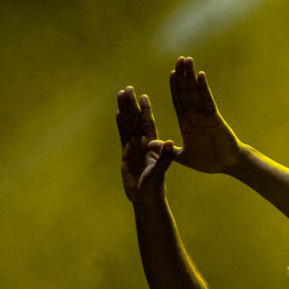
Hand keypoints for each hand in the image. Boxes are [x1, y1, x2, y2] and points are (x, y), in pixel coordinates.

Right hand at [116, 86, 175, 203]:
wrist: (146, 200)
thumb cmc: (155, 188)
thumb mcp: (160, 172)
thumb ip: (164, 158)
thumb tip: (170, 143)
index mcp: (153, 146)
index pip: (148, 123)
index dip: (145, 110)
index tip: (143, 96)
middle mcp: (144, 144)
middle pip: (136, 120)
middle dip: (132, 104)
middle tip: (128, 88)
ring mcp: (134, 148)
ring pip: (128, 125)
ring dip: (124, 110)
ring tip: (120, 95)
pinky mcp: (126, 155)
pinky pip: (122, 136)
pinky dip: (121, 125)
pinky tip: (118, 113)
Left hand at [170, 56, 243, 172]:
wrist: (228, 165)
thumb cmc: (208, 162)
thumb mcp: (183, 157)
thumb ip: (167, 150)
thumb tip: (148, 145)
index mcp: (187, 124)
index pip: (179, 102)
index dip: (175, 88)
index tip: (172, 74)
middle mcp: (195, 116)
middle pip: (187, 92)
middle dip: (183, 76)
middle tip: (179, 59)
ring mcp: (205, 115)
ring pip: (196, 92)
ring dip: (191, 76)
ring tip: (187, 60)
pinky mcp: (214, 118)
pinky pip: (207, 100)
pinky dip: (203, 88)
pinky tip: (200, 75)